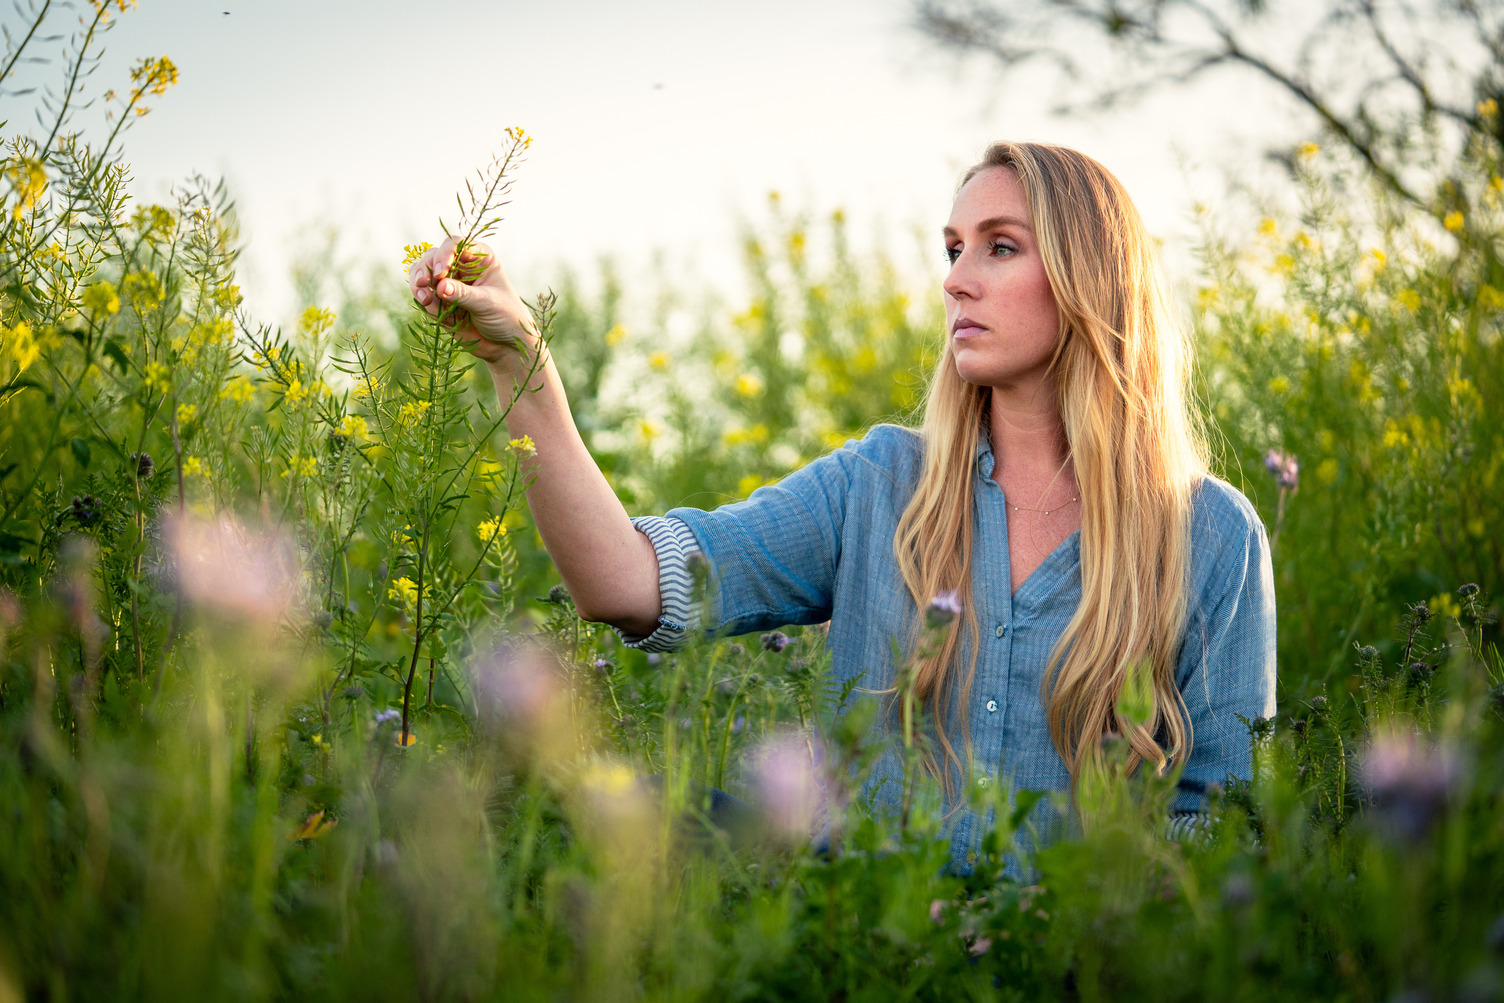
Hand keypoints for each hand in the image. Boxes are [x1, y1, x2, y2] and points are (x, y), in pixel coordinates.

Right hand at [407, 237, 543, 376]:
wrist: (505, 343)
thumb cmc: (506, 317)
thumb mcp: (488, 303)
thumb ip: (463, 294)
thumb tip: (440, 287)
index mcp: (480, 258)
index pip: (455, 244)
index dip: (444, 255)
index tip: (440, 274)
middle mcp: (462, 266)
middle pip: (433, 256)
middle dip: (425, 269)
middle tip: (423, 285)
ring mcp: (449, 282)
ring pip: (423, 273)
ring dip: (419, 285)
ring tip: (425, 299)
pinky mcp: (440, 299)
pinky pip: (423, 294)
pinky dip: (424, 301)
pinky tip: (436, 312)